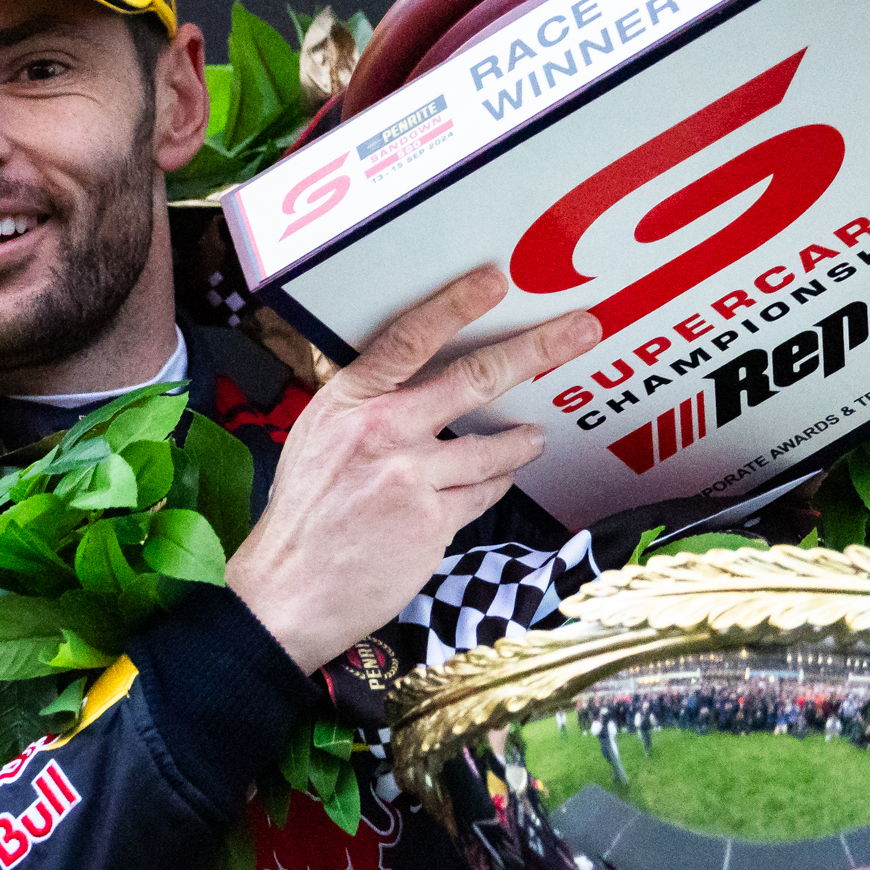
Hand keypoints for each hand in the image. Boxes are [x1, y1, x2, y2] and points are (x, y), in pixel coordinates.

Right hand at [223, 266, 599, 672]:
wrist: (288, 589)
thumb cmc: (304, 513)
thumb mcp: (317, 437)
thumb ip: (363, 406)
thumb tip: (407, 379)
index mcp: (347, 401)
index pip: (409, 337)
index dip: (456, 303)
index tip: (494, 280)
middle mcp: (381, 431)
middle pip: (474, 378)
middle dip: (538, 348)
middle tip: (581, 330)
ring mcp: (410, 477)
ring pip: (494, 445)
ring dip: (523, 439)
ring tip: (535, 436)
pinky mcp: (433, 521)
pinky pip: (484, 491)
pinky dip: (495, 482)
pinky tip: (496, 479)